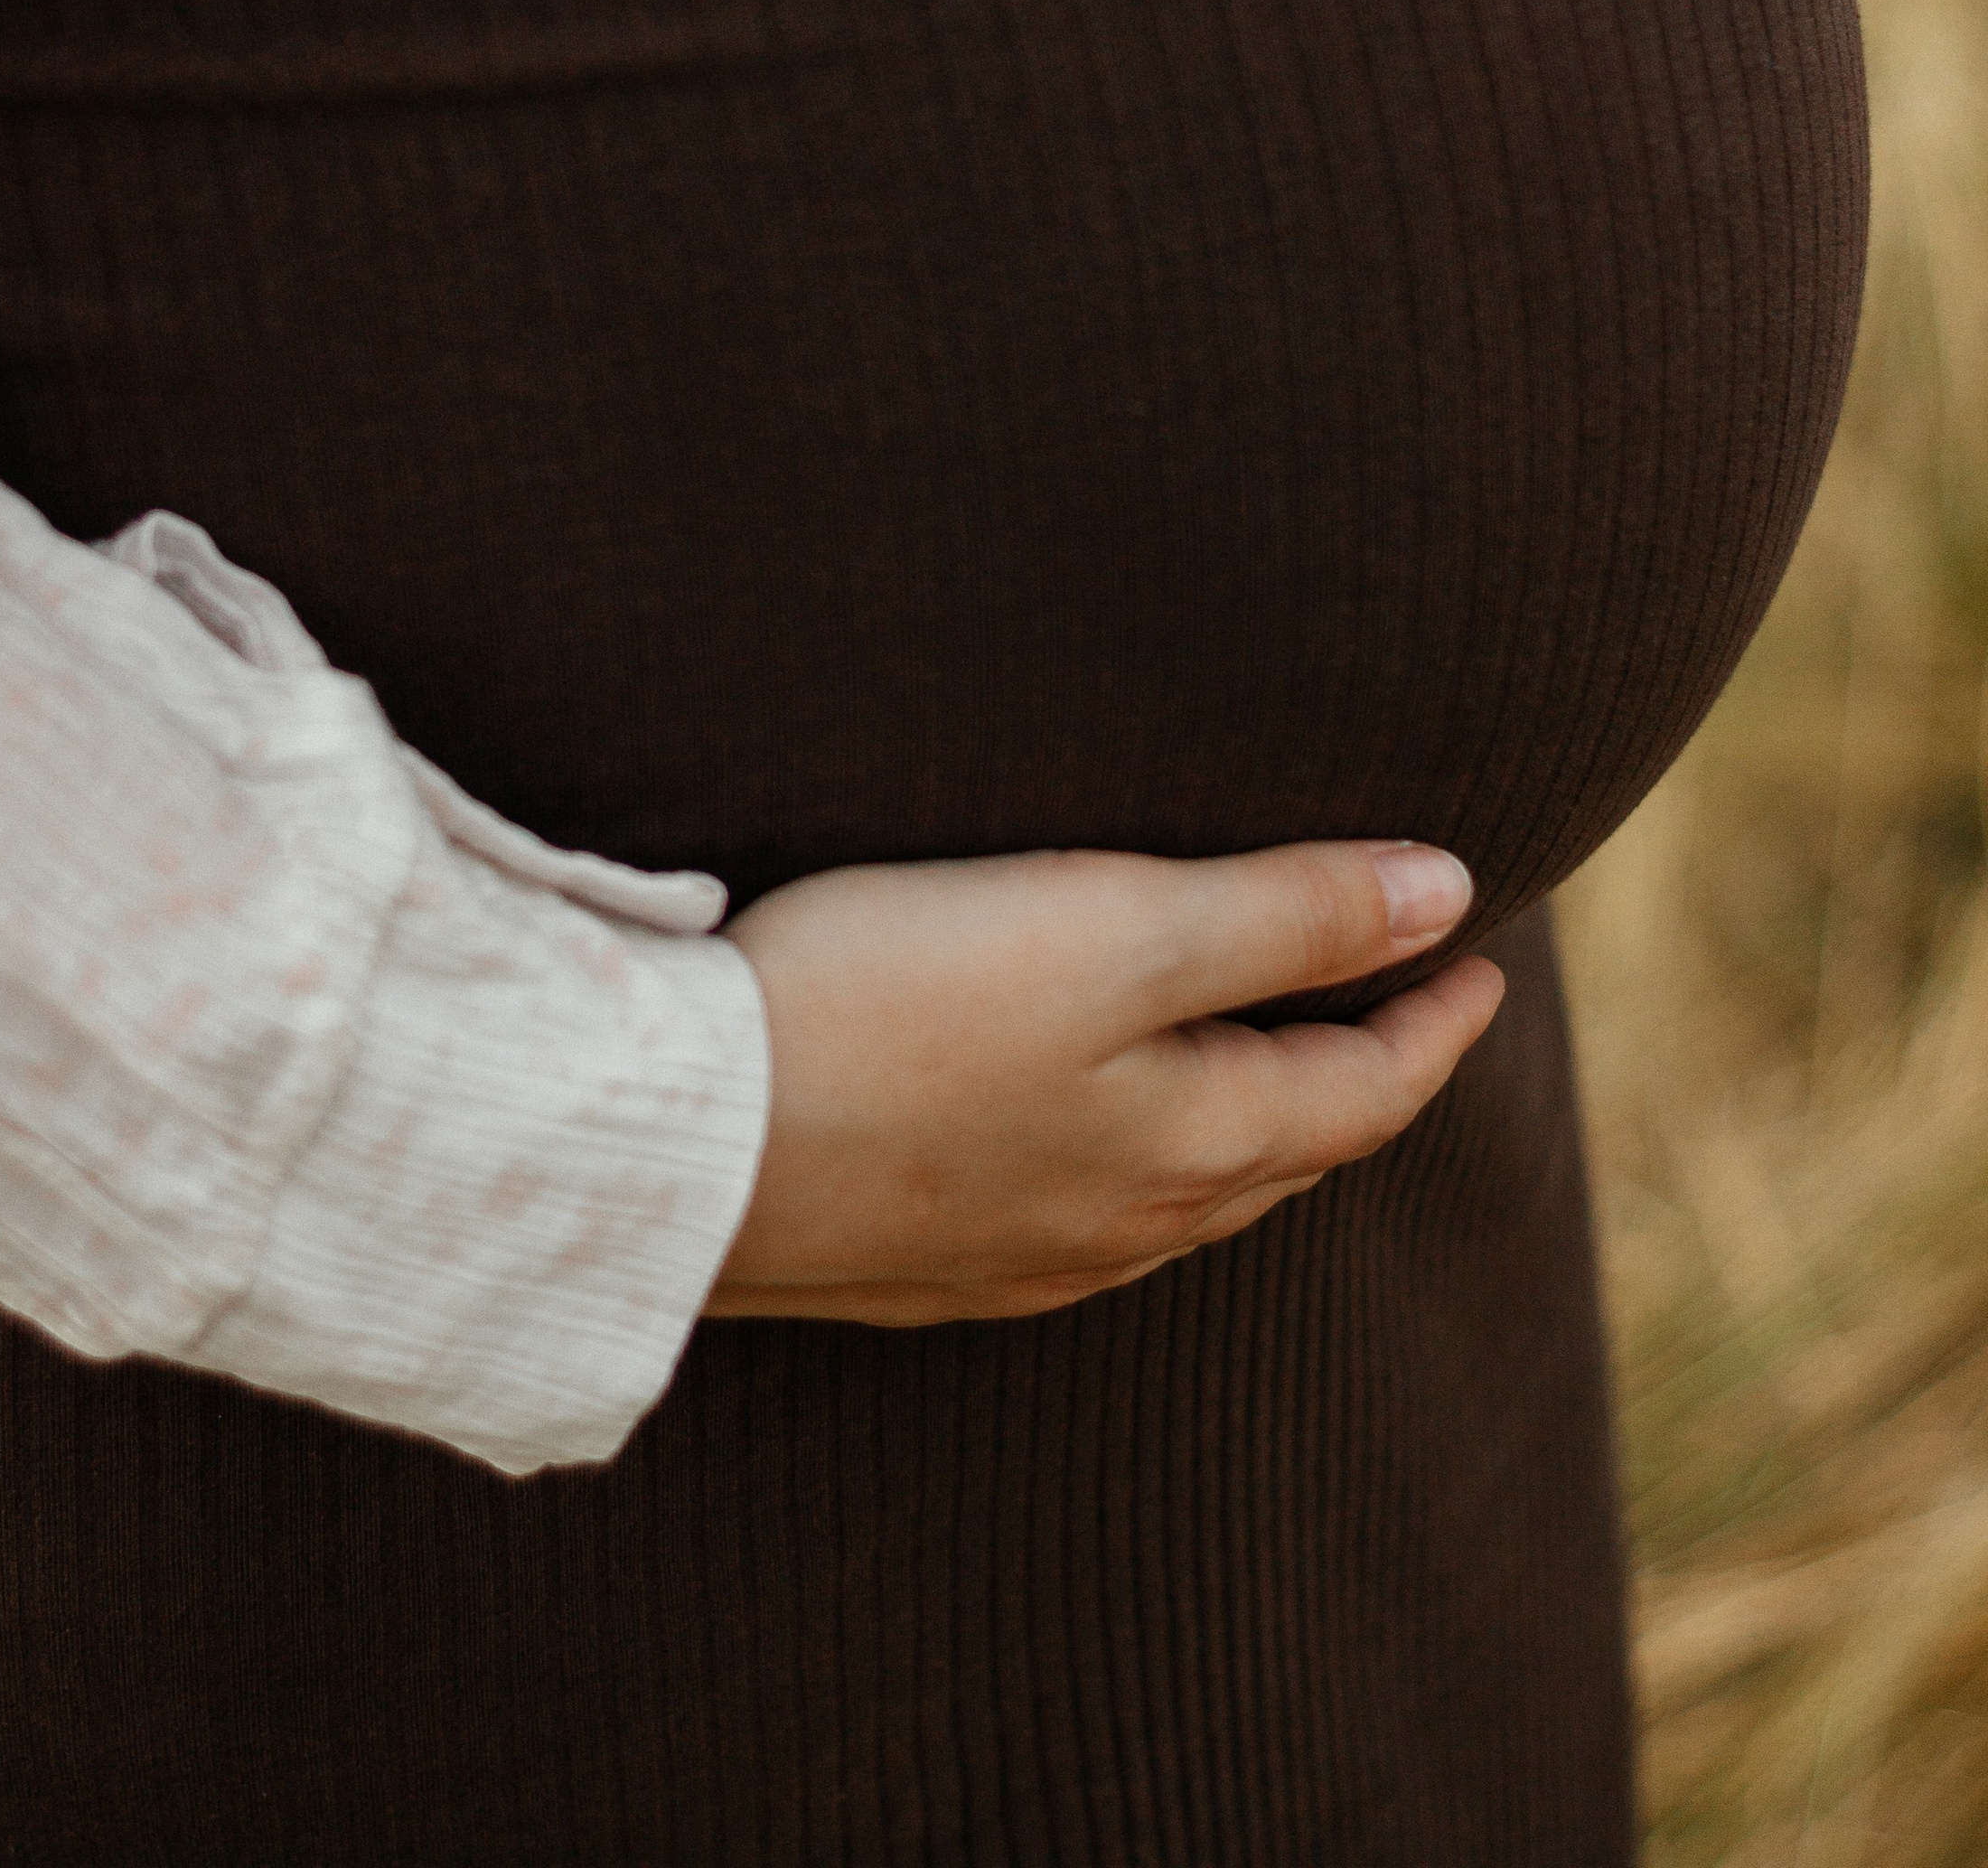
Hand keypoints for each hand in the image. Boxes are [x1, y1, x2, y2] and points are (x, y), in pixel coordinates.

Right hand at [707, 838, 1501, 1323]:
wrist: (674, 1145)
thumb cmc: (893, 1007)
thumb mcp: (1109, 930)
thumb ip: (1282, 915)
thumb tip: (1445, 893)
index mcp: (1189, 1141)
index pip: (1362, 1091)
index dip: (1432, 1019)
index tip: (1479, 958)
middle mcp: (1122, 1222)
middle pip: (1283, 1152)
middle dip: (1357, 1077)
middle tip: (1399, 1006)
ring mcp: (1016, 1256)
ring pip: (1184, 1198)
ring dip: (1253, 1129)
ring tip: (1271, 1064)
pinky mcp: (919, 1260)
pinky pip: (1082, 1224)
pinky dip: (1141, 1169)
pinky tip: (1097, 1148)